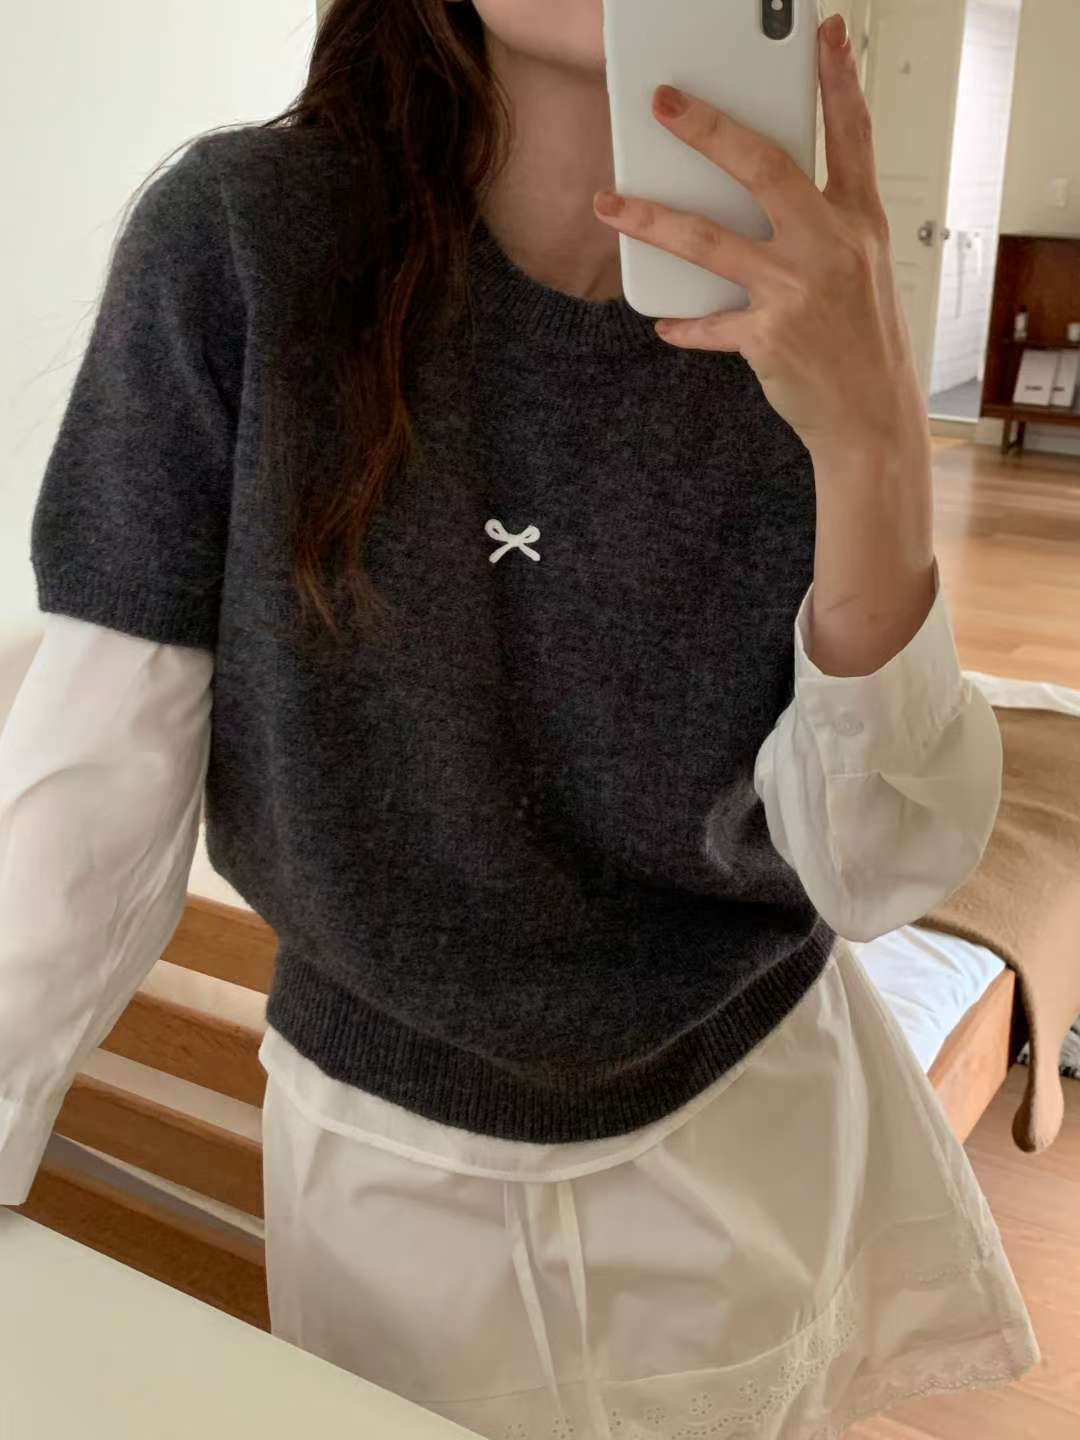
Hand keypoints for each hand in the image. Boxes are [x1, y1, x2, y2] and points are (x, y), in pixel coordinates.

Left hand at [592, 14, 928, 479]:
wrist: (872, 417)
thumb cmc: (864, 343)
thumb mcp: (861, 272)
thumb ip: (821, 228)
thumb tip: (764, 199)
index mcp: (859, 222)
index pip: (852, 135)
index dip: (837, 82)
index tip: (823, 35)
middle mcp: (830, 246)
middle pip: (763, 166)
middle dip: (708, 128)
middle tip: (664, 102)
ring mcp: (797, 289)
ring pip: (709, 238)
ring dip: (651, 218)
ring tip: (610, 203)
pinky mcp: (769, 336)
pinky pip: (709, 322)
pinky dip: (684, 323)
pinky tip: (664, 321)